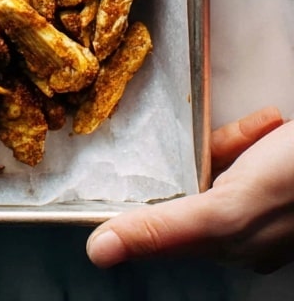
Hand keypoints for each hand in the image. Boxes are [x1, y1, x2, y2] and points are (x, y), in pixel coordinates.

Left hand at [87, 105, 293, 271]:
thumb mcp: (227, 207)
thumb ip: (165, 230)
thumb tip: (100, 252)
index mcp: (231, 246)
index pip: (167, 227)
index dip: (144, 203)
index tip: (126, 172)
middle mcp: (247, 230)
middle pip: (192, 189)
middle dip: (193, 157)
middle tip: (202, 138)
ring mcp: (268, 203)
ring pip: (221, 166)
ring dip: (227, 140)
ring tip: (260, 129)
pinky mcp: (283, 179)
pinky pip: (251, 153)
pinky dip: (252, 134)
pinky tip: (271, 123)